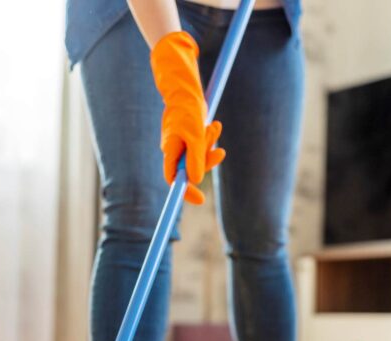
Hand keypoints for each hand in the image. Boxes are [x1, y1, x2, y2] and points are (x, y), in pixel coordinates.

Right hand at [150, 31, 224, 203]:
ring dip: (211, 144)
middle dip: (208, 161)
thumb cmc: (187, 110)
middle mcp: (174, 151)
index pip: (173, 179)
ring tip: (215, 126)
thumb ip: (195, 158)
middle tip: (220, 152)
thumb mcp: (195, 136)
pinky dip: (211, 138)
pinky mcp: (191, 139)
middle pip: (192, 169)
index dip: (185, 191)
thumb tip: (195, 180)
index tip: (199, 200)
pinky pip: (204, 146)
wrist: (186, 89)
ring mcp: (182, 145)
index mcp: (170, 151)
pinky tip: (215, 125)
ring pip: (201, 156)